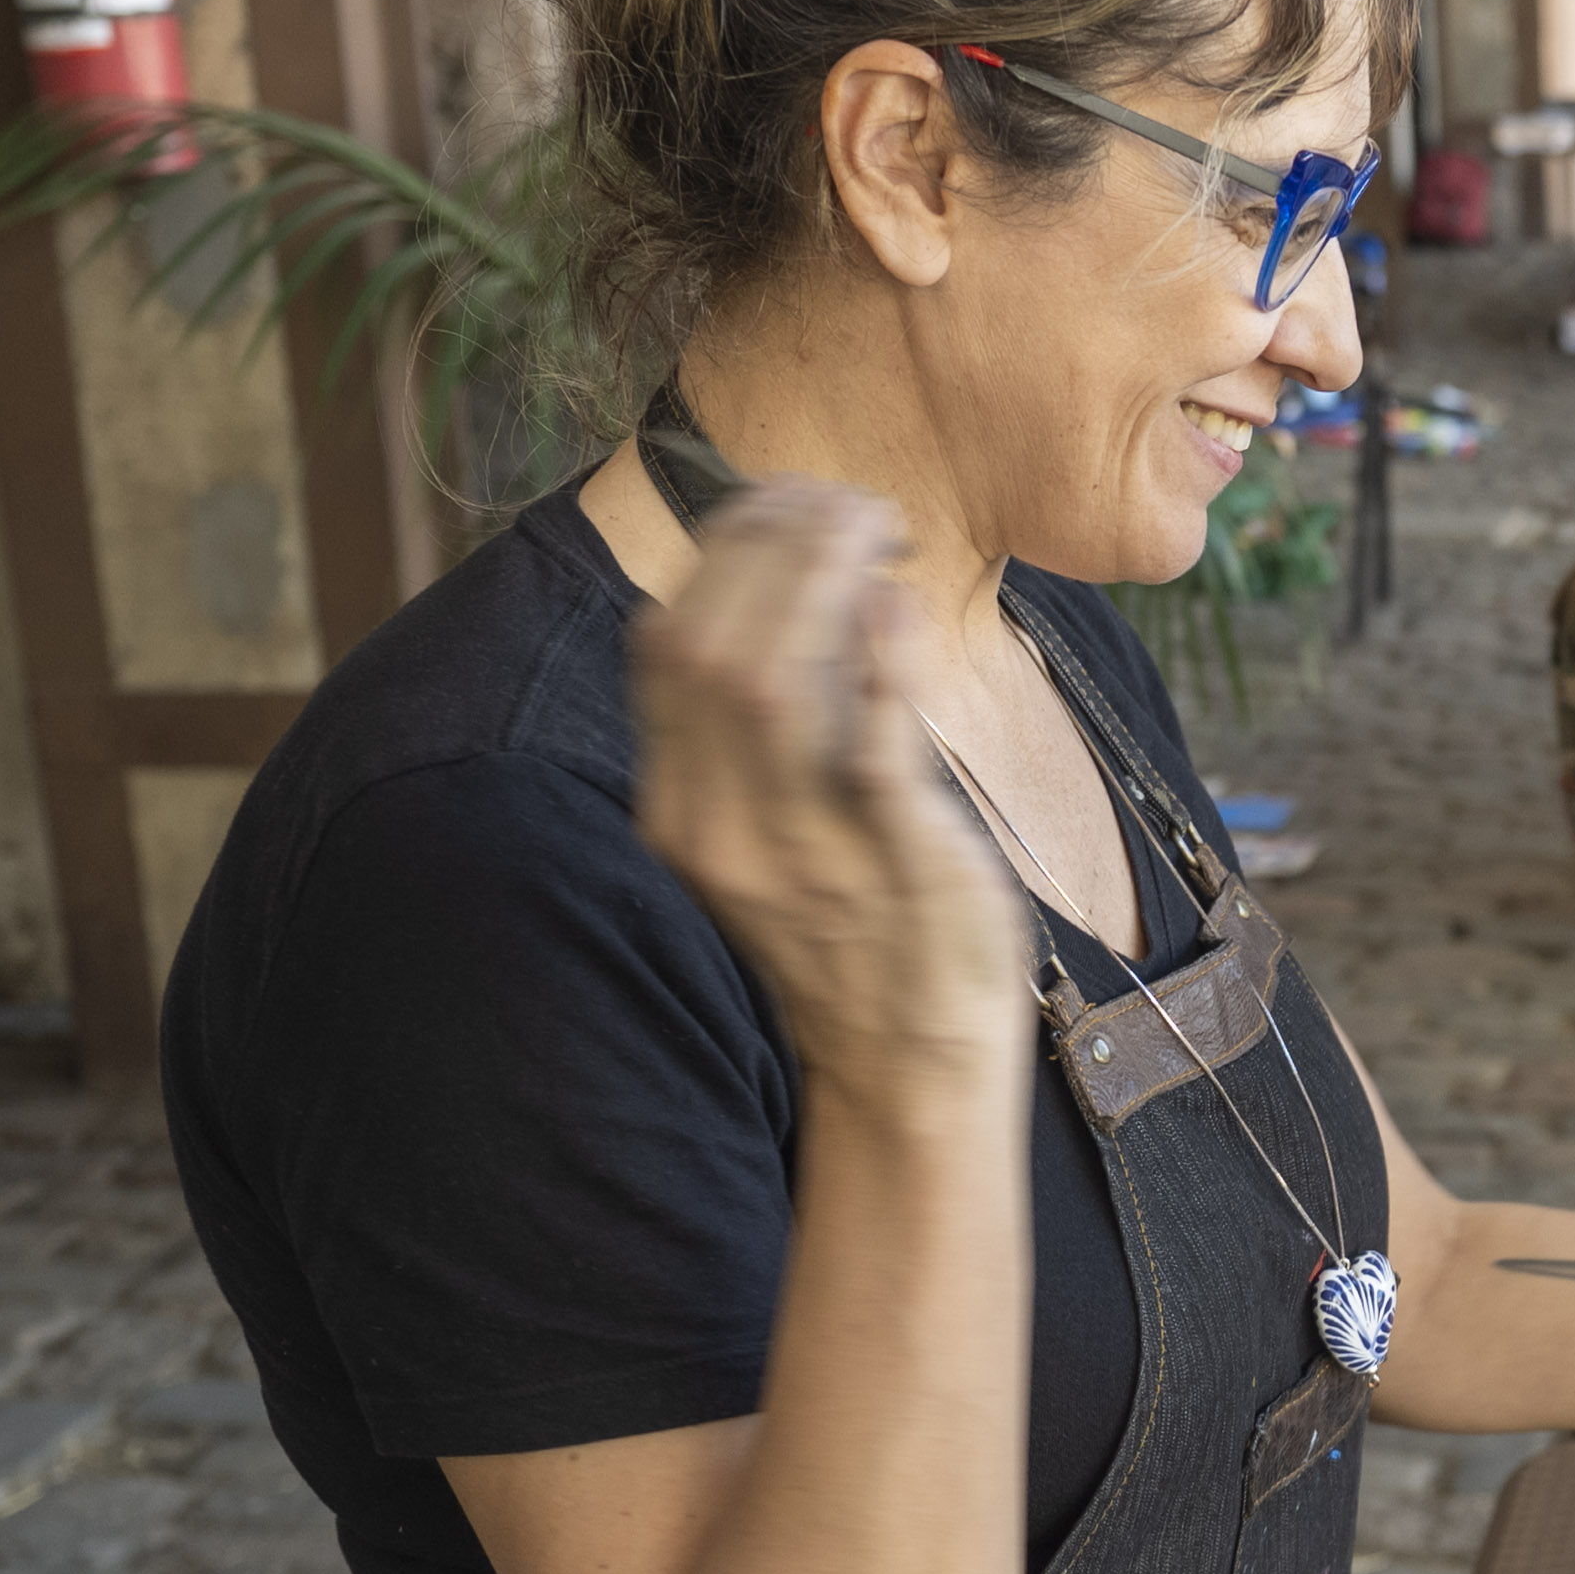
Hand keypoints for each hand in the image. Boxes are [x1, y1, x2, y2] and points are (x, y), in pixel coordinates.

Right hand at [624, 479, 1032, 1104]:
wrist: (909, 1070)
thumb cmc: (859, 933)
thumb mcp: (773, 835)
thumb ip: (765, 735)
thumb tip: (801, 599)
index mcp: (681, 810)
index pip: (665, 643)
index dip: (721, 555)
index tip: (785, 510)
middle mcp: (719, 825)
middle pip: (707, 641)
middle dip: (770, 544)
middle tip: (842, 503)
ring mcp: (799, 845)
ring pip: (769, 674)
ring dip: (822, 576)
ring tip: (875, 530)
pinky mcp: (889, 859)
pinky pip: (869, 739)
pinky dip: (879, 655)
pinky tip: (898, 606)